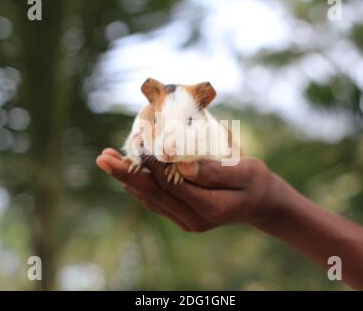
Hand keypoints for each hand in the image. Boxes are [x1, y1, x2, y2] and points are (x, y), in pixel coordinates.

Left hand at [96, 148, 273, 231]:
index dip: (154, 164)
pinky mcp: (182, 217)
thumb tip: (180, 163)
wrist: (259, 204)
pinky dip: (139, 185)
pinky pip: (155, 202)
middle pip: (154, 195)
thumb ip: (215, 170)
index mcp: (211, 207)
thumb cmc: (255, 182)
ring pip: (150, 199)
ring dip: (127, 180)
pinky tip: (125, 171)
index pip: (174, 184)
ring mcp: (186, 221)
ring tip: (106, 160)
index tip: (139, 141)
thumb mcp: (246, 171)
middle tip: (102, 158)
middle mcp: (194, 219)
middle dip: (126, 175)